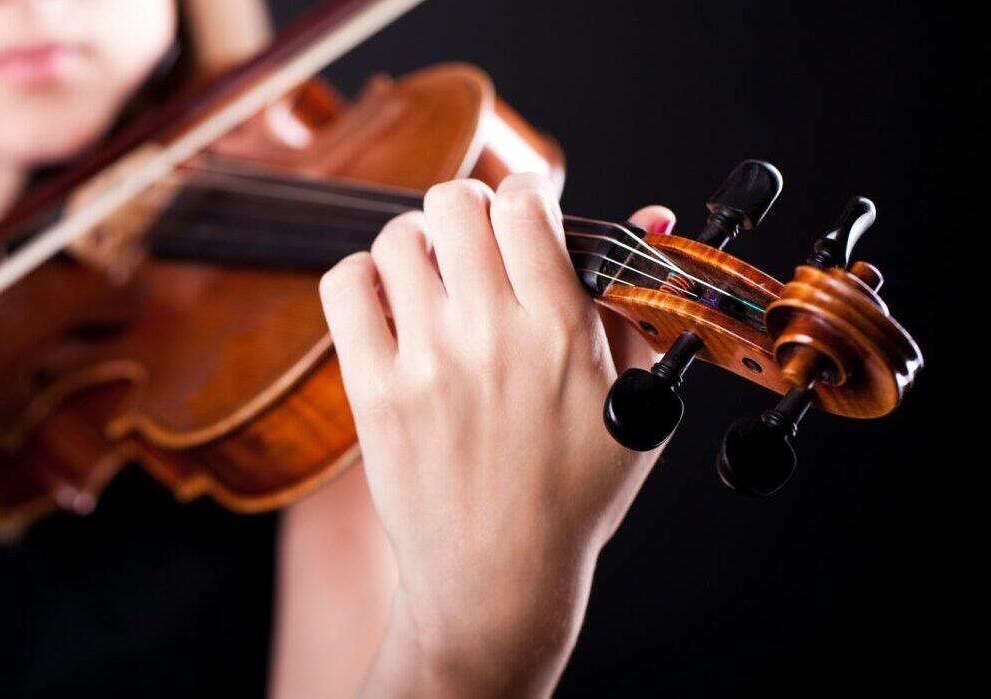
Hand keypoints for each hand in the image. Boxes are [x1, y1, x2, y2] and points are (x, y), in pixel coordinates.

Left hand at [319, 173, 674, 696]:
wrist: (498, 579)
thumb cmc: (571, 496)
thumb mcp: (632, 403)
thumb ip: (634, 304)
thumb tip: (649, 214)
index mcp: (561, 333)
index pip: (527, 205)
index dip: (525, 194)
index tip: (524, 212)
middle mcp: (490, 338)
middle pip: (456, 202)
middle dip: (468, 208)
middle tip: (472, 240)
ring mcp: (425, 364)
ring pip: (398, 238)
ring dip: (416, 243)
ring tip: (430, 276)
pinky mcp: (373, 393)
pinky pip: (344, 288)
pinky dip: (361, 278)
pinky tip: (385, 302)